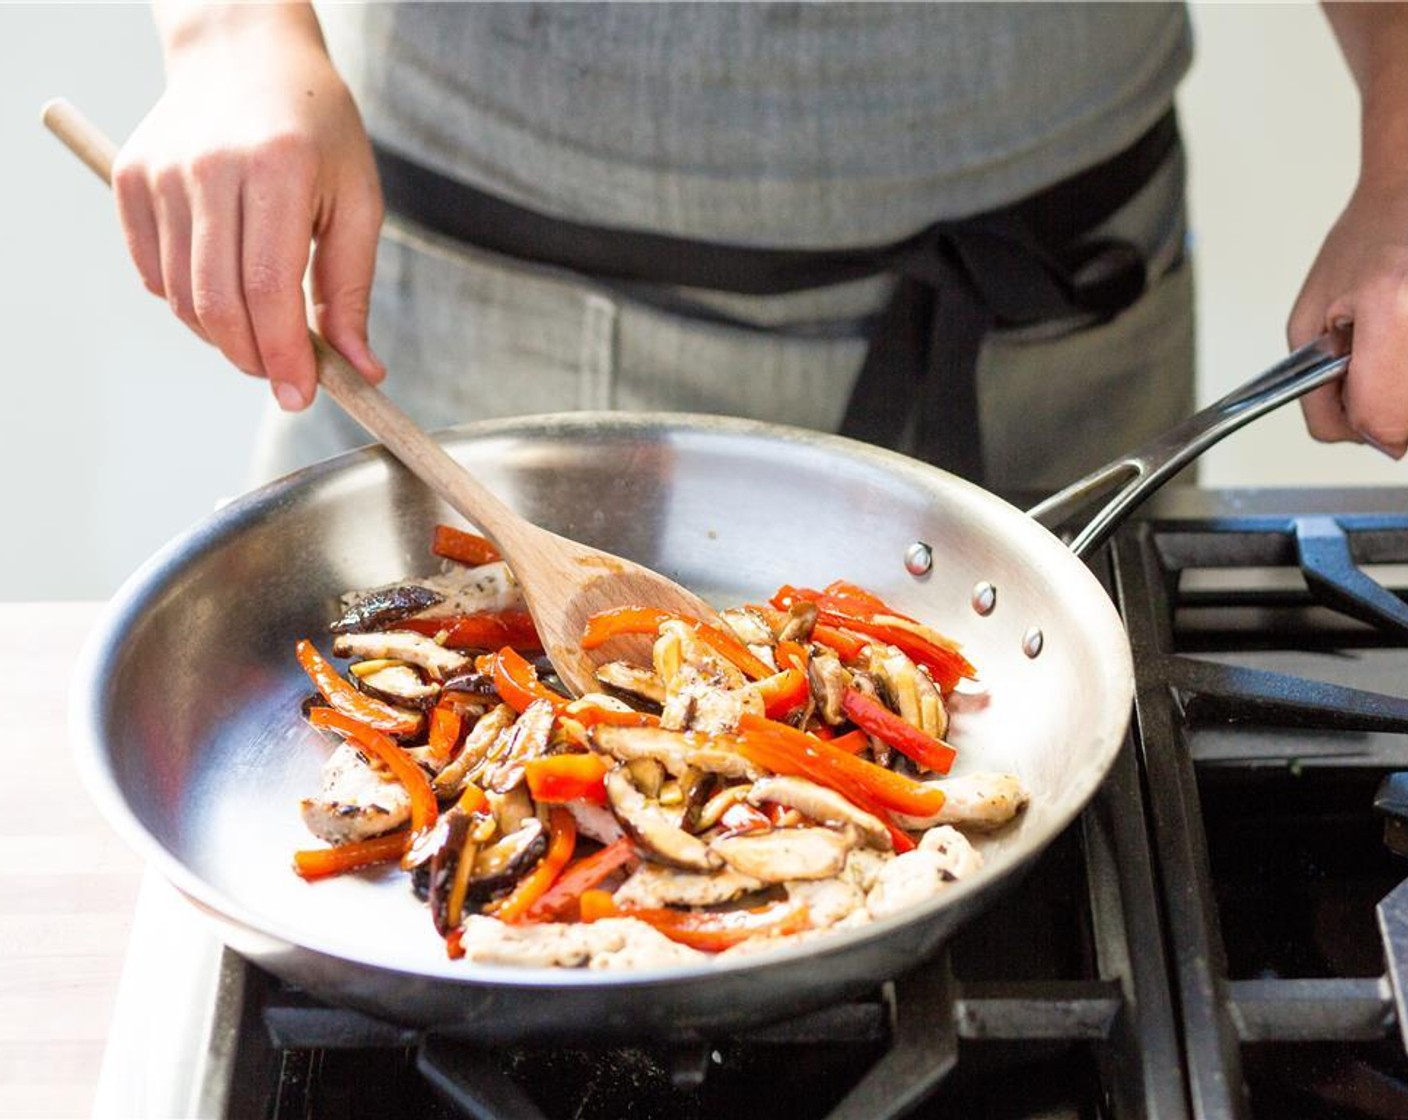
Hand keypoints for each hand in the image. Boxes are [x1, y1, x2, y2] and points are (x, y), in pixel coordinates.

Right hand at [113, 5, 383, 409]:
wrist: (247, 57)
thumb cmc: (317, 131)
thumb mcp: (358, 201)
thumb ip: (352, 290)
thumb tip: (360, 372)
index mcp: (277, 168)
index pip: (271, 290)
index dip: (285, 356)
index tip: (302, 396)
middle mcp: (210, 166)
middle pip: (218, 303)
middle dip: (253, 358)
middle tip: (284, 374)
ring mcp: (161, 171)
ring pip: (180, 297)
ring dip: (222, 337)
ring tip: (260, 331)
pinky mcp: (131, 178)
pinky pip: (153, 274)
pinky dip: (187, 304)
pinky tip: (223, 292)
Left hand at [1288, 179, 1407, 458]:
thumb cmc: (1362, 245)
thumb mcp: (1309, 322)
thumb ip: (1320, 392)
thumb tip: (1352, 437)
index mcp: (1393, 310)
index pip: (1376, 421)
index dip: (1354, 420)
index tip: (1344, 391)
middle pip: (1405, 428)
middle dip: (1379, 408)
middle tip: (1369, 358)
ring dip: (1400, 394)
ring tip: (1390, 343)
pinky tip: (1401, 343)